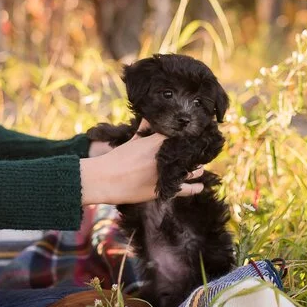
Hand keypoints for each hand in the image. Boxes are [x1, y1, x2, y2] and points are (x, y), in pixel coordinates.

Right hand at [79, 121, 203, 204]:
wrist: (105, 180)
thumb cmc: (117, 159)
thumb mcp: (131, 142)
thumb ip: (143, 130)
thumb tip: (150, 117)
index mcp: (157, 143)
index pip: (180, 136)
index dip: (189, 136)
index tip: (196, 136)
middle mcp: (165, 158)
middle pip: (189, 153)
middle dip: (194, 153)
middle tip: (198, 153)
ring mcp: (167, 174)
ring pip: (191, 170)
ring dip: (196, 169)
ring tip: (199, 167)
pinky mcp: (165, 189)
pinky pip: (186, 189)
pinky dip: (195, 187)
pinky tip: (200, 186)